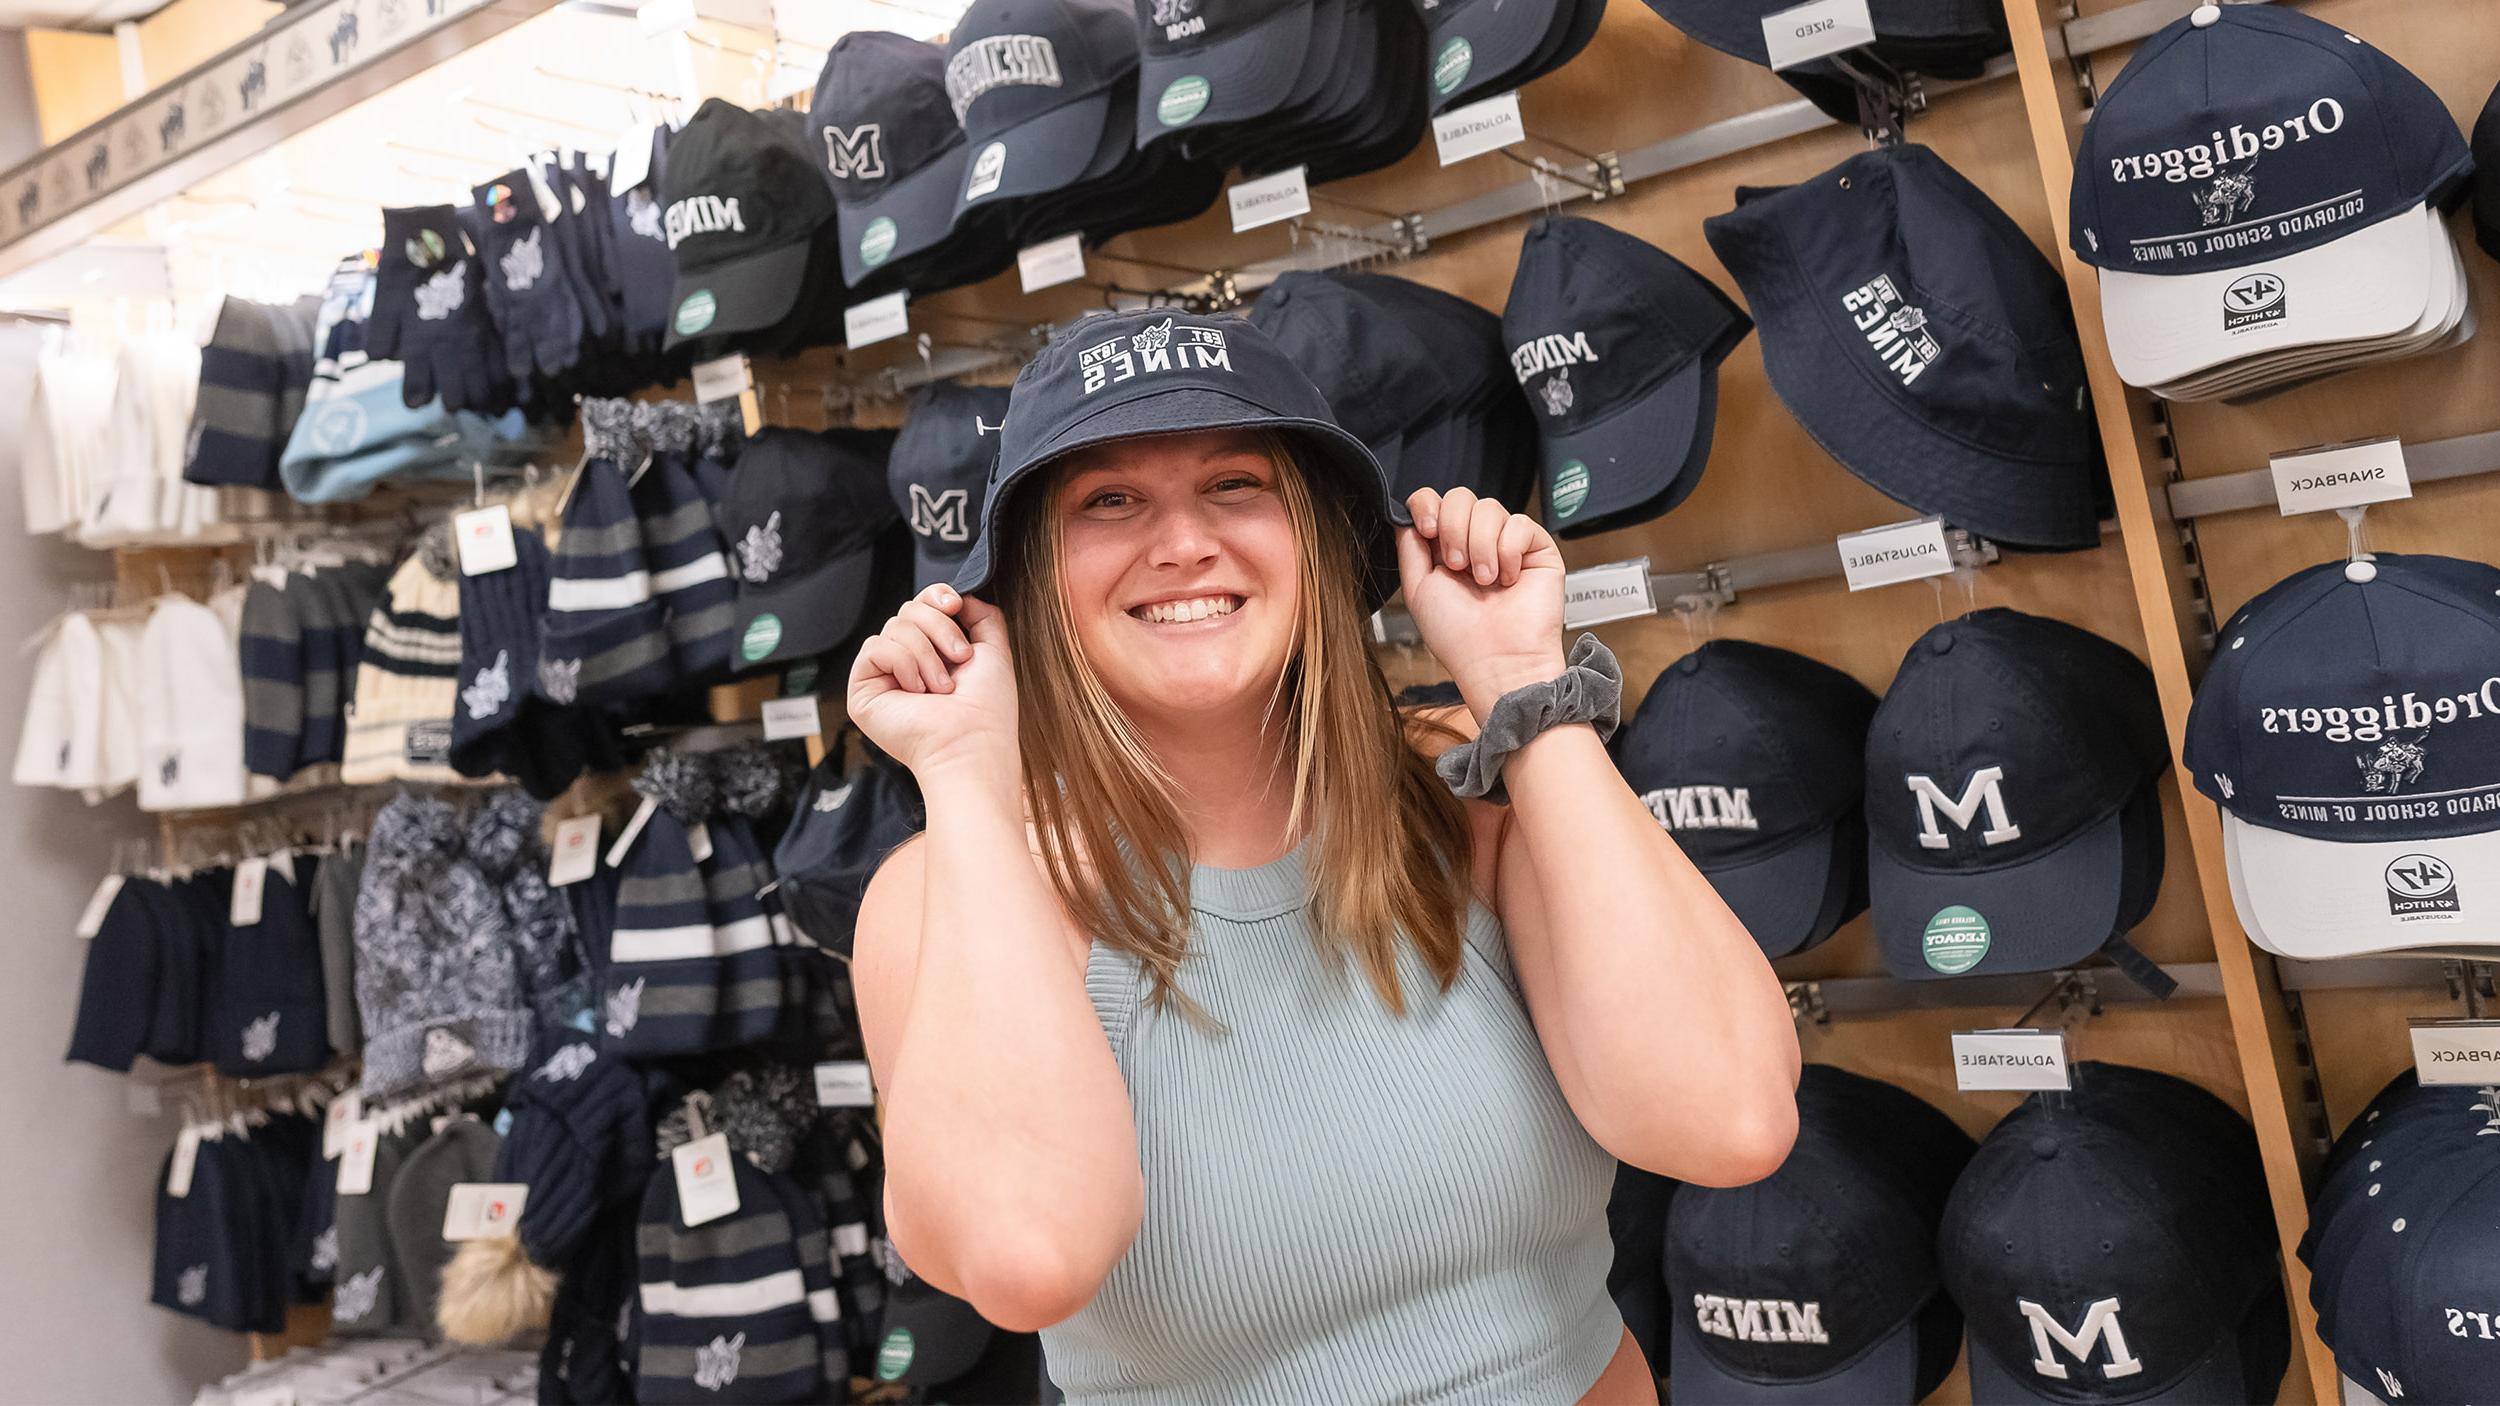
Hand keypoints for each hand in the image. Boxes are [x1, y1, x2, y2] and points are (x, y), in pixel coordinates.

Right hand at [845, 584, 1019, 780]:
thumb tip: (959, 595)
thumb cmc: (986, 709)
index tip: (955, 605)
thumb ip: (981, 616)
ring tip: (941, 687)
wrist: (971, 743)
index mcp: (934, 653)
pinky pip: (875, 647)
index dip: (936, 596)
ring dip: (926, 654)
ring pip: (894, 627)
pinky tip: (916, 691)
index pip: (922, 606)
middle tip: (960, 659)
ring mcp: (884, 676)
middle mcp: (907, 662)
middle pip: (908, 611)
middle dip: (938, 628)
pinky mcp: (863, 689)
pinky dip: (903, 664)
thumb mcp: (993, 650)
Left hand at [1396, 487, 1566, 713]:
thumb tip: (1407, 515)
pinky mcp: (1538, 548)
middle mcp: (1476, 541)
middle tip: (1458, 567)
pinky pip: (1519, 524)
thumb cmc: (1458, 636)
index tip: (1428, 530)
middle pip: (1461, 496)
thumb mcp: (1418, 588)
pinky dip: (1509, 552)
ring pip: (1489, 507)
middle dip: (1453, 529)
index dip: (1428, 505)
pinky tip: (1508, 580)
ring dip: (1480, 546)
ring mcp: (1507, 542)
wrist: (1497, 660)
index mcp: (1445, 548)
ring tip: (1485, 581)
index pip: (1434, 501)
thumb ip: (1409, 547)